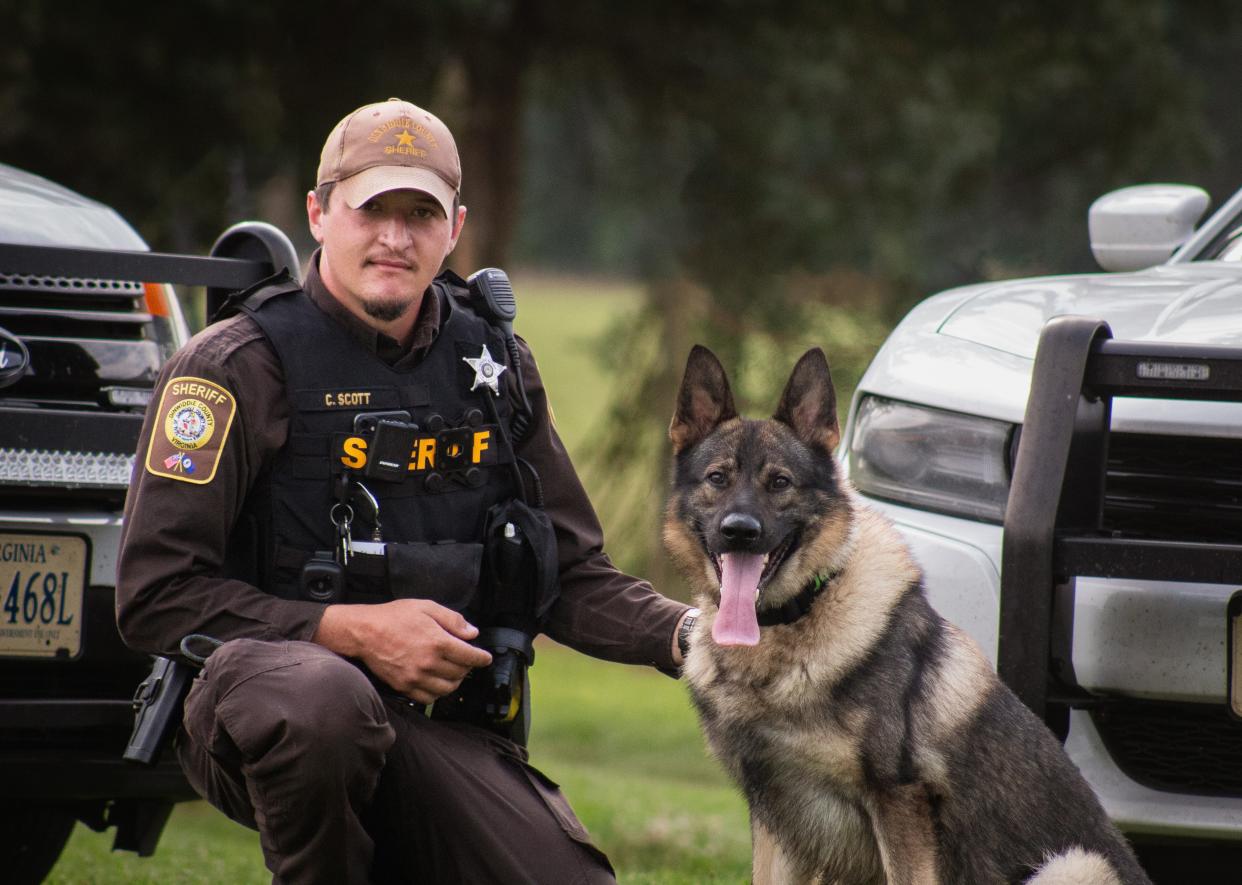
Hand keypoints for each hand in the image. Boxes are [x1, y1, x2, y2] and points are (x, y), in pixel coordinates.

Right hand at [313, 598, 492, 703]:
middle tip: (465, 660)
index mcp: (437, 642)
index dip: (481, 658)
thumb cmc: (394, 617)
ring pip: (447, 688)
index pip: (470, 656)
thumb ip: (452, 620)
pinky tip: (437, 682)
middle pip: (460, 673)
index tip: (485, 658)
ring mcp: (416, 677)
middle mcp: (429, 662)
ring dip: (455, 681)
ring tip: (453, 672)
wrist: (364, 632)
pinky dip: (438, 693)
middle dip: (467, 667)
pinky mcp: (404, 686)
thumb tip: (472, 633)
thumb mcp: (426, 607)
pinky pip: (428, 698)